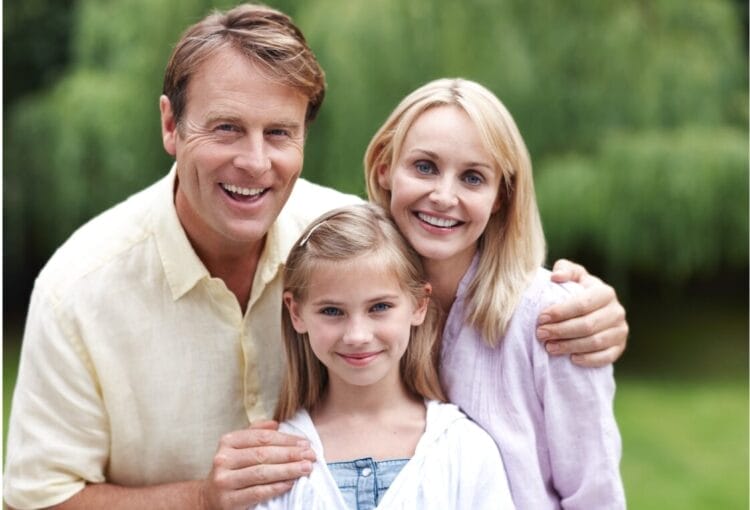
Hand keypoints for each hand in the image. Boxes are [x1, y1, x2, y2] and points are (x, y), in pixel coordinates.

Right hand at [200, 420, 315, 509]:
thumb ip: (255, 433)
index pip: (262, 438)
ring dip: (288, 470)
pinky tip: (290, 483)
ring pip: (262, 473)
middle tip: (311, 455)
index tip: (305, 442)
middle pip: (263, 454)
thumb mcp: (238, 447)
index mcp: (228, 441)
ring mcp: (224, 481)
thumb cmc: (232, 468)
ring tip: (306, 468)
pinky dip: (276, 487)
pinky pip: (258, 492)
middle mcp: (223, 459)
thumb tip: (276, 424)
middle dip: (291, 454)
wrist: (210, 497)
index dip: (286, 439)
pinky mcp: (228, 501)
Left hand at [536, 259, 627, 367]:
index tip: (541, 318)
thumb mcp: (571, 275)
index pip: (582, 304)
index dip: (560, 312)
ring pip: (595, 342)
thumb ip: (564, 269)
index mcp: (605, 292)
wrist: (591, 310)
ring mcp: (621, 330)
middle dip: (561, 330)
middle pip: (587, 325)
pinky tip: (571, 359)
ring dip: (570, 346)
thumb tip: (556, 277)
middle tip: (541, 334)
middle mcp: (617, 311)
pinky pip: (606, 357)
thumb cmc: (576, 290)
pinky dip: (588, 360)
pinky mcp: (620, 347)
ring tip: (550, 347)